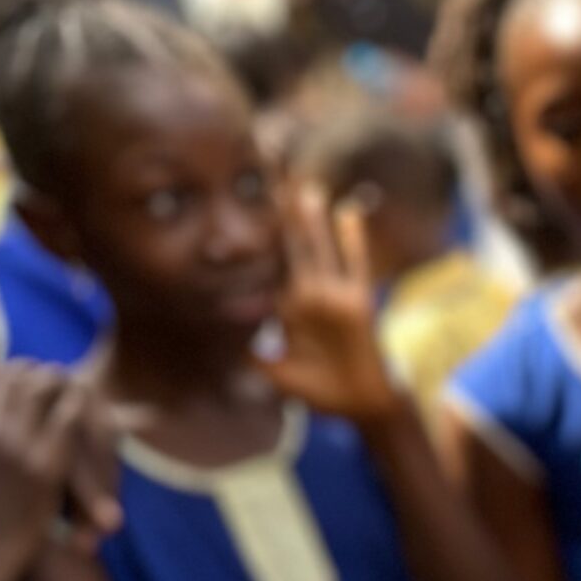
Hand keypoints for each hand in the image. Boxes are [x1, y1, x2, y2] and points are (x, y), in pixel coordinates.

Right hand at [0, 362, 119, 580]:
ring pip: (38, 389)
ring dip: (52, 380)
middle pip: (10, 376)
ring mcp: (16, 445)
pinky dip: (74, 403)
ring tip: (61, 381)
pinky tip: (82, 402)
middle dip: (25, 370)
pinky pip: (65, 416)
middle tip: (40, 372)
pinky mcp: (46, 463)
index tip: (11, 373)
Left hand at [258, 186, 408, 425]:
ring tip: (301, 186)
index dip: (259, 233)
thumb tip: (221, 354)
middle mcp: (310, 294)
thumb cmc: (320, 392)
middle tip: (270, 174)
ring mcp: (333, 297)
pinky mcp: (357, 305)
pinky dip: (351, 240)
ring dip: (309, 219)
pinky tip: (347, 212)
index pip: (270, 261)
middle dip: (281, 211)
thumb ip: (251, 359)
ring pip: (317, 249)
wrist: (360, 406)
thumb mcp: (275, 374)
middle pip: (292, 244)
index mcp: (289, 305)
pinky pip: (354, 266)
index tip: (245, 200)